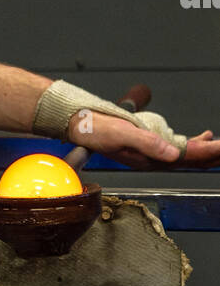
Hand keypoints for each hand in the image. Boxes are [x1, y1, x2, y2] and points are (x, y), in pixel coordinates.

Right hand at [68, 113, 219, 169]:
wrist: (79, 125)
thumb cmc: (96, 129)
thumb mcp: (121, 134)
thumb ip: (147, 143)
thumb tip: (173, 153)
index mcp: (149, 158)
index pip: (187, 156)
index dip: (210, 152)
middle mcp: (153, 158)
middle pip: (192, 160)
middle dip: (214, 156)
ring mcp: (152, 153)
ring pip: (189, 155)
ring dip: (209, 152)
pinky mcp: (150, 144)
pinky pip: (179, 148)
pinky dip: (195, 144)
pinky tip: (204, 138)